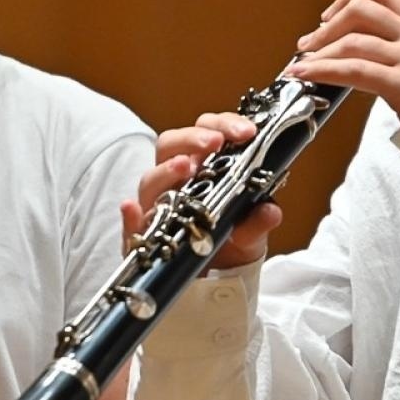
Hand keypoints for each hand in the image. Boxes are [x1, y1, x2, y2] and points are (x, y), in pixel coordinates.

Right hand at [120, 114, 282, 269]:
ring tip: (185, 167)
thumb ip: (259, 220)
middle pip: (170, 145)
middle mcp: (175, 180)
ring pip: (150, 180)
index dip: (223, 124)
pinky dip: (130, 217)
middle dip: (192, 138)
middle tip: (214, 142)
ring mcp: (158, 206)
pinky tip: (132, 209)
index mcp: (203, 165)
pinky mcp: (144, 237)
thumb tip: (270, 212)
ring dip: (166, 170)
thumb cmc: (234, 238)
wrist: (221, 276)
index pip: (205, 130)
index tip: (247, 132)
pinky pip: (131, 226)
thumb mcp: (253, 230)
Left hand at [284, 0, 399, 119]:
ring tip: (302, 62)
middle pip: (362, 9)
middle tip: (310, 41)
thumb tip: (357, 40)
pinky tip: (305, 74)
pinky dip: (322, 70)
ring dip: (319, 51)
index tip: (330, 14)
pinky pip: (353, 70)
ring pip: (352, 41)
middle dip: (328, 24)